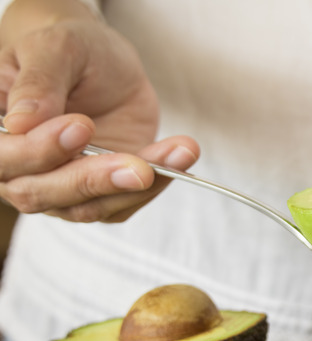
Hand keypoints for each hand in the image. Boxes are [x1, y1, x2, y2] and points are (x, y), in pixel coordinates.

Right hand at [0, 13, 198, 221]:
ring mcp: (61, 187)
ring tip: (177, 154)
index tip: (80, 126)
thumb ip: (38, 83)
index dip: (39, 151)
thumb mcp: (54, 49)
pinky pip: (125, 203)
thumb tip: (22, 122)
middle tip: (139, 165)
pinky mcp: (103, 192)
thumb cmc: (69, 51)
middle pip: (42, 193)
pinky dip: (157, 183)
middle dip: (92, 180)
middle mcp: (20, 170)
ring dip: (134, 186)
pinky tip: (181, 157)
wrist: (102, 62)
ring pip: (88, 208)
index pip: (4, 158)